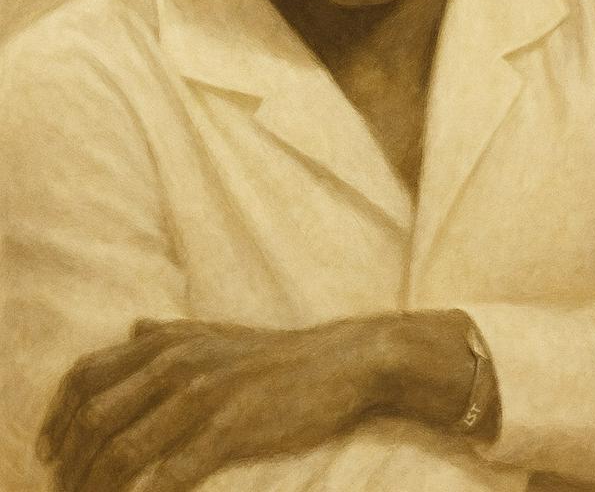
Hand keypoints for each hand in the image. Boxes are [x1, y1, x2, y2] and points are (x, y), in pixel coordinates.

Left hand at [37, 316, 379, 491]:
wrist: (338, 362)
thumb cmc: (273, 354)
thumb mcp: (215, 332)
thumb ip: (170, 332)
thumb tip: (134, 327)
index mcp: (167, 339)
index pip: (87, 375)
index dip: (58, 416)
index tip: (49, 452)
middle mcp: (175, 361)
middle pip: (96, 417)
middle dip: (71, 462)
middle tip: (65, 491)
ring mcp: (201, 394)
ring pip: (124, 451)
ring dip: (98, 488)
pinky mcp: (228, 428)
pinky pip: (170, 475)